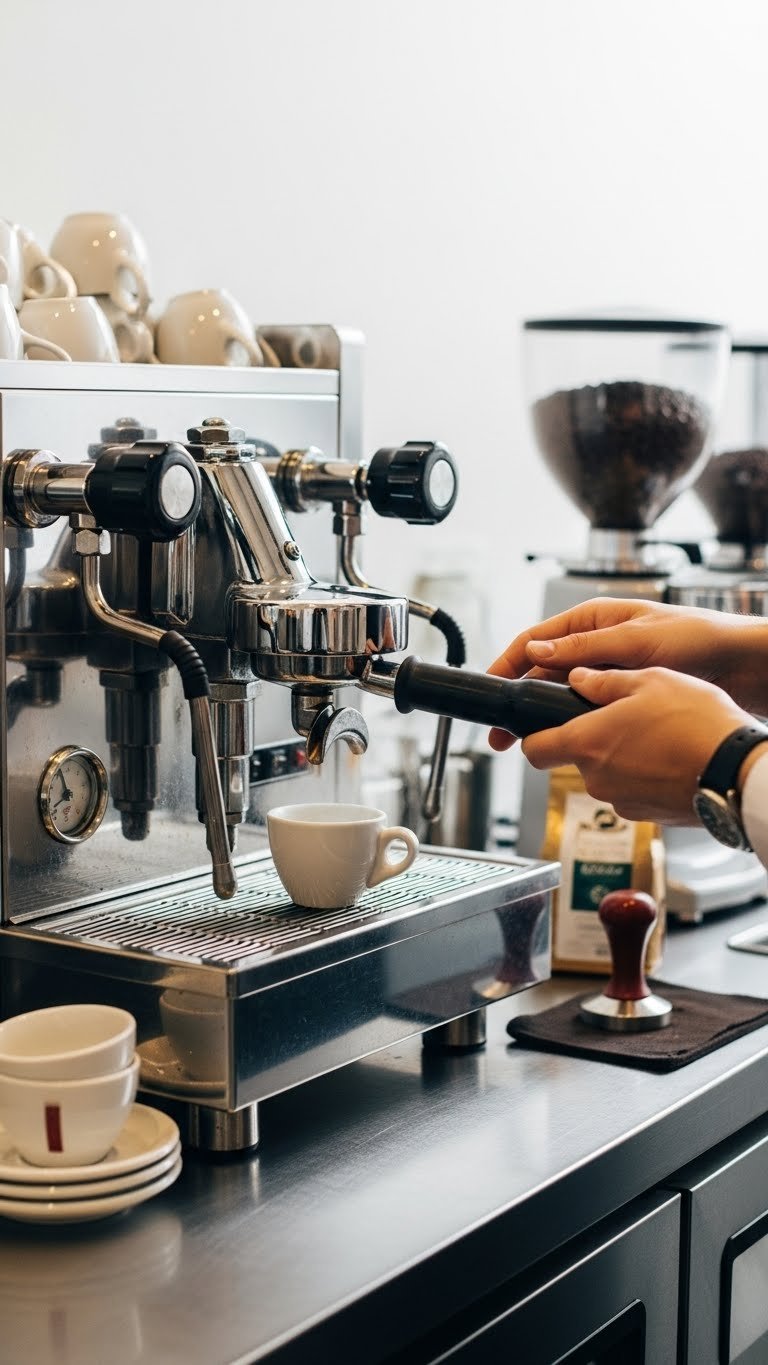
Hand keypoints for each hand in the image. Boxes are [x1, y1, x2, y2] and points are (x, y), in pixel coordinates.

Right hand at [488, 598, 767, 750]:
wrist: (741, 665)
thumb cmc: (698, 638)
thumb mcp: (636, 639)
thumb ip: (585, 646)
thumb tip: (537, 649)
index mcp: (593, 620)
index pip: (534, 639)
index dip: (506, 664)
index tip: (488, 688)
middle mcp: (596, 644)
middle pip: (542, 671)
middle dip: (518, 700)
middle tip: (502, 732)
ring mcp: (608, 670)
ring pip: (561, 693)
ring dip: (542, 714)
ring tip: (528, 740)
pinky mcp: (622, 693)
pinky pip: (585, 708)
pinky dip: (570, 722)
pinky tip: (564, 738)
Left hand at [519, 665, 751, 824]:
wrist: (736, 770)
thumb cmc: (696, 724)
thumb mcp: (650, 681)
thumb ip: (606, 681)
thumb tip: (579, 677)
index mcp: (587, 743)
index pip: (534, 750)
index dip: (534, 739)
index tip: (543, 729)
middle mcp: (597, 779)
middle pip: (575, 761)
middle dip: (592, 742)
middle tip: (624, 720)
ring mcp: (621, 801)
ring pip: (607, 776)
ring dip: (622, 759)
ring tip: (656, 737)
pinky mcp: (646, 816)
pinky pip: (633, 792)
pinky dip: (643, 778)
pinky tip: (669, 759)